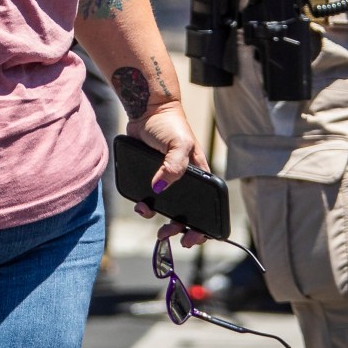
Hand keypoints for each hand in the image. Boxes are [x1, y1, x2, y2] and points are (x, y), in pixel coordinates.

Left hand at [127, 100, 205, 238]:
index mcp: (200, 175)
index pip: (207, 206)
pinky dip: (145, 205)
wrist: (146, 110)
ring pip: (166, 207)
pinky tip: (140, 204)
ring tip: (147, 214)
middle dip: (177, 227)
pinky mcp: (151, 176)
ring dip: (158, 217)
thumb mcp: (178, 143)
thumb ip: (173, 167)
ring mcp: (167, 179)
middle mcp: (185, 180)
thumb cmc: (169, 123)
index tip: (191, 237)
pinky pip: (150, 197)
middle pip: (186, 213)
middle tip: (165, 233)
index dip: (202, 226)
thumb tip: (159, 189)